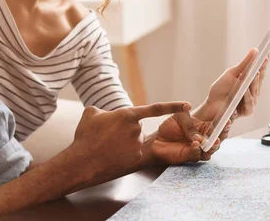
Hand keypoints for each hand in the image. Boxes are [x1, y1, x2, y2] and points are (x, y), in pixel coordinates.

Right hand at [70, 102, 190, 175]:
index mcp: (128, 115)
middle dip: (123, 132)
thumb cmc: (84, 137)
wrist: (81, 163)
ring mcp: (137, 146)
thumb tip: (102, 112)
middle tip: (107, 138)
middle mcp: (136, 130)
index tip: (188, 106)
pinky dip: (123, 155)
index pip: (156, 109)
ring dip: (122, 144)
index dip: (174, 106)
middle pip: (136, 128)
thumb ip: (102, 110)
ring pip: (134, 141)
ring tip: (106, 148)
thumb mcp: (90, 114)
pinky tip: (111, 157)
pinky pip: (133, 154)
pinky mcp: (137, 161)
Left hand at [151, 112, 222, 163]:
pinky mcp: (191, 156)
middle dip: (223, 132)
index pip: (218, 124)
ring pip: (212, 148)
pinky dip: (198, 149)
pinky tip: (195, 143)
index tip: (230, 115)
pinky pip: (198, 154)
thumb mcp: (179, 118)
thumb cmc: (169, 127)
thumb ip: (190, 123)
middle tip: (226, 125)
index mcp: (204, 127)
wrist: (157, 140)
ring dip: (214, 144)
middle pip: (219, 137)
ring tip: (214, 140)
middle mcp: (204, 138)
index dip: (224, 120)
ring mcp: (199, 148)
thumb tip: (198, 131)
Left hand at [195, 49, 269, 138]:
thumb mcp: (232, 73)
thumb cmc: (221, 89)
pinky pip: (250, 102)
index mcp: (249, 81)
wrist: (211, 104)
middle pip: (259, 80)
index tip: (266, 55)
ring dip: (254, 82)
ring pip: (255, 90)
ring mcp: (251, 101)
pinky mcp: (247, 110)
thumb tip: (255, 50)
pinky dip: (248, 96)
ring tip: (254, 73)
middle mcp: (252, 91)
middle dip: (262, 70)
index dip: (263, 63)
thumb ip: (245, 63)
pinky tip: (246, 90)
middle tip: (263, 61)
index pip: (259, 71)